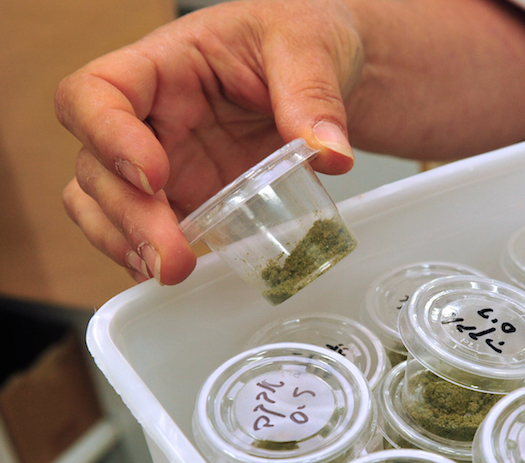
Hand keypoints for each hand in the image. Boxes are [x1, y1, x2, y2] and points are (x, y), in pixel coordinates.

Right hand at [55, 0, 524, 284]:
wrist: (336, 61)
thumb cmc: (316, 31)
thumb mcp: (315, 43)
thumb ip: (313, 94)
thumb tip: (327, 152)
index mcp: (166, 62)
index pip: (95, 95)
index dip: (106, 138)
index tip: (157, 174)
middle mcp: (155, 116)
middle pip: (97, 168)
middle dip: (125, 217)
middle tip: (176, 257)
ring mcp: (172, 163)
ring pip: (115, 210)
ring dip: (135, 248)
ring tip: (183, 274)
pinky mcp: (201, 197)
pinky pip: (162, 232)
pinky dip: (168, 257)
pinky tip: (198, 275)